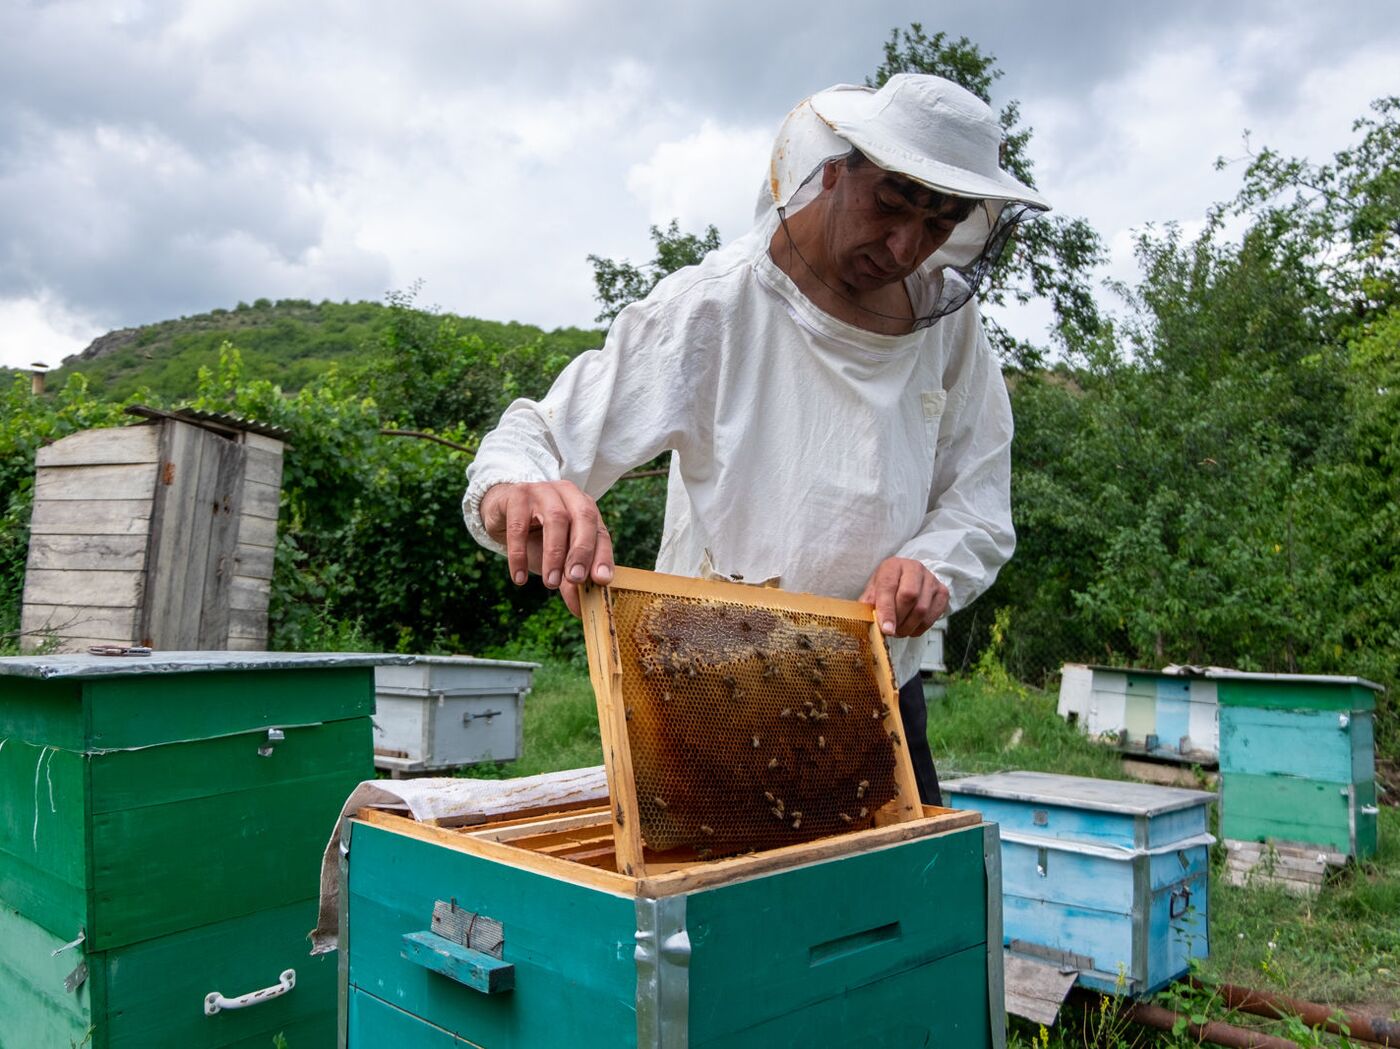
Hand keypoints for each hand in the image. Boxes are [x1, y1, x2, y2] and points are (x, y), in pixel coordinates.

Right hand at [479, 481, 614, 615]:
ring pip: (555, 519)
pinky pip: (519, 526)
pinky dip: (519, 555)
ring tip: (550, 583)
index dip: (603, 556)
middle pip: (583, 517)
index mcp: (585, 508)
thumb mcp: (556, 557)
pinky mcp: (517, 495)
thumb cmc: (536, 535)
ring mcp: (543, 491)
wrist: (502, 512)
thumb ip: (569, 579)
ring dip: (554, 554)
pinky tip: (519, 579)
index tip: (601, 581)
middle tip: (576, 579)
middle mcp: (569, 494)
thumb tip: (579, 610)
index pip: (600, 532)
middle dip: (582, 550)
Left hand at [858, 558, 947, 637]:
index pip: (889, 587)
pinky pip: (932, 617)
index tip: (886, 629)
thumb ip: (869, 603)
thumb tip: (866, 620)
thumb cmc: (889, 585)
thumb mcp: (874, 589)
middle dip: (898, 619)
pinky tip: (910, 628)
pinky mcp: (942, 592)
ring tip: (898, 631)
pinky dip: (919, 628)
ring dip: (908, 626)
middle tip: (891, 631)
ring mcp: (931, 579)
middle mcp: (915, 568)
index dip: (887, 610)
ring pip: (922, 609)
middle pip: (909, 596)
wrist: (909, 578)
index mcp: (893, 565)